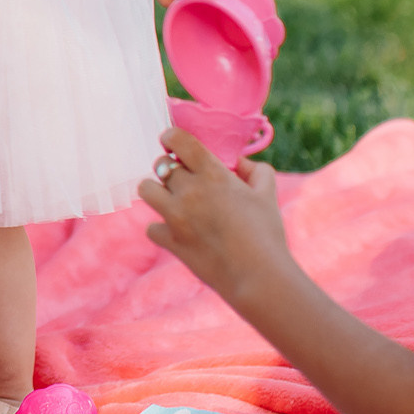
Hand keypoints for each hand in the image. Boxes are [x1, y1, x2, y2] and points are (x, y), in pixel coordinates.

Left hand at [137, 127, 292, 305]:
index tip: (170, 140)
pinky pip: (152, 227)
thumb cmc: (267, 234)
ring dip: (157, 192)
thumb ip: (256, 171)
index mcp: (213, 174)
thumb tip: (239, 163)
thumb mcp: (267, 195)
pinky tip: (177, 233)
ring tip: (171, 200)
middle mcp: (190, 191)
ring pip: (146, 189)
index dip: (170, 137)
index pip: (178, 140)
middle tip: (182, 179)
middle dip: (170, 169)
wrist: (258, 276)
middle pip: (161, 165)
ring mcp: (176, 216)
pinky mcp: (170, 240)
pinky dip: (162, 230)